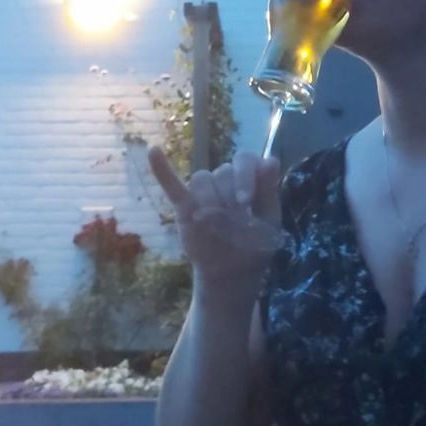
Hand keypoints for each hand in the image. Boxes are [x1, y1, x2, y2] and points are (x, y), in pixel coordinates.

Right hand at [148, 147, 283, 285]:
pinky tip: (153, 151)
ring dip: (209, 200)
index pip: (246, 159)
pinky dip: (161, 169)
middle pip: (223, 171)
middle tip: (234, 221)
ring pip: (202, 178)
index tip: (246, 200)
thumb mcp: (269, 222)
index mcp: (248, 179)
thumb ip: (269, 192)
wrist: (231, 274)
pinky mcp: (184, 206)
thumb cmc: (253, 246)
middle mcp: (225, 179)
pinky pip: (172, 184)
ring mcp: (203, 192)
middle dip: (230, 196)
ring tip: (213, 223)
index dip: (245, 176)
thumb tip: (271, 160)